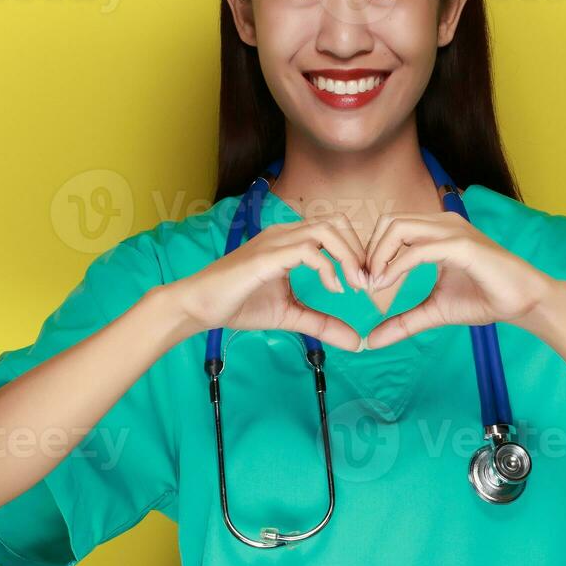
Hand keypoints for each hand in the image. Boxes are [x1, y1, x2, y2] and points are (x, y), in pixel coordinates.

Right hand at [166, 213, 370, 351]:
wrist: (198, 307)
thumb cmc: (239, 305)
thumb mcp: (290, 315)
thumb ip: (323, 324)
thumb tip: (357, 342)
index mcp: (290, 240)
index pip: (335, 229)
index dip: (356, 251)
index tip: (365, 283)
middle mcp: (284, 233)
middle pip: (337, 222)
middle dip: (359, 250)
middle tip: (367, 283)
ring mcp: (275, 241)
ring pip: (326, 230)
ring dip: (348, 256)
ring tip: (355, 285)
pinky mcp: (267, 256)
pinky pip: (308, 250)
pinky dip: (328, 267)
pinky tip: (334, 288)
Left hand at [360, 210, 554, 349]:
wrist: (524, 302)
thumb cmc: (484, 299)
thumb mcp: (434, 311)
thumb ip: (403, 322)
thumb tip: (370, 341)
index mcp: (435, 231)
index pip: (390, 227)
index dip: (370, 252)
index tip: (363, 283)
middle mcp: (442, 224)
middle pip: (388, 221)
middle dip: (368, 251)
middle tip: (363, 283)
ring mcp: (452, 231)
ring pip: (398, 228)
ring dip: (378, 255)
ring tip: (373, 284)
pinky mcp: (462, 246)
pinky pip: (418, 250)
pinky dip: (396, 266)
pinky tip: (387, 284)